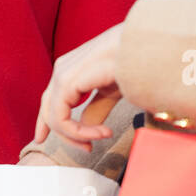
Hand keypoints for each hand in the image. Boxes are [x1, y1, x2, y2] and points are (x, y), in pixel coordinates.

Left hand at [33, 23, 123, 151]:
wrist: (146, 46)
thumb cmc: (133, 62)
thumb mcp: (112, 89)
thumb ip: (96, 107)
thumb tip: (86, 125)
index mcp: (71, 68)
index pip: (50, 100)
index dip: (48, 123)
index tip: (59, 141)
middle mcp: (62, 68)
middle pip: (48, 109)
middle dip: (65, 135)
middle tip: (89, 148)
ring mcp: (62, 73)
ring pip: (53, 117)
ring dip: (77, 135)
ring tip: (104, 136)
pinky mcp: (67, 80)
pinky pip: (60, 117)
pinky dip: (78, 131)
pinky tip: (103, 133)